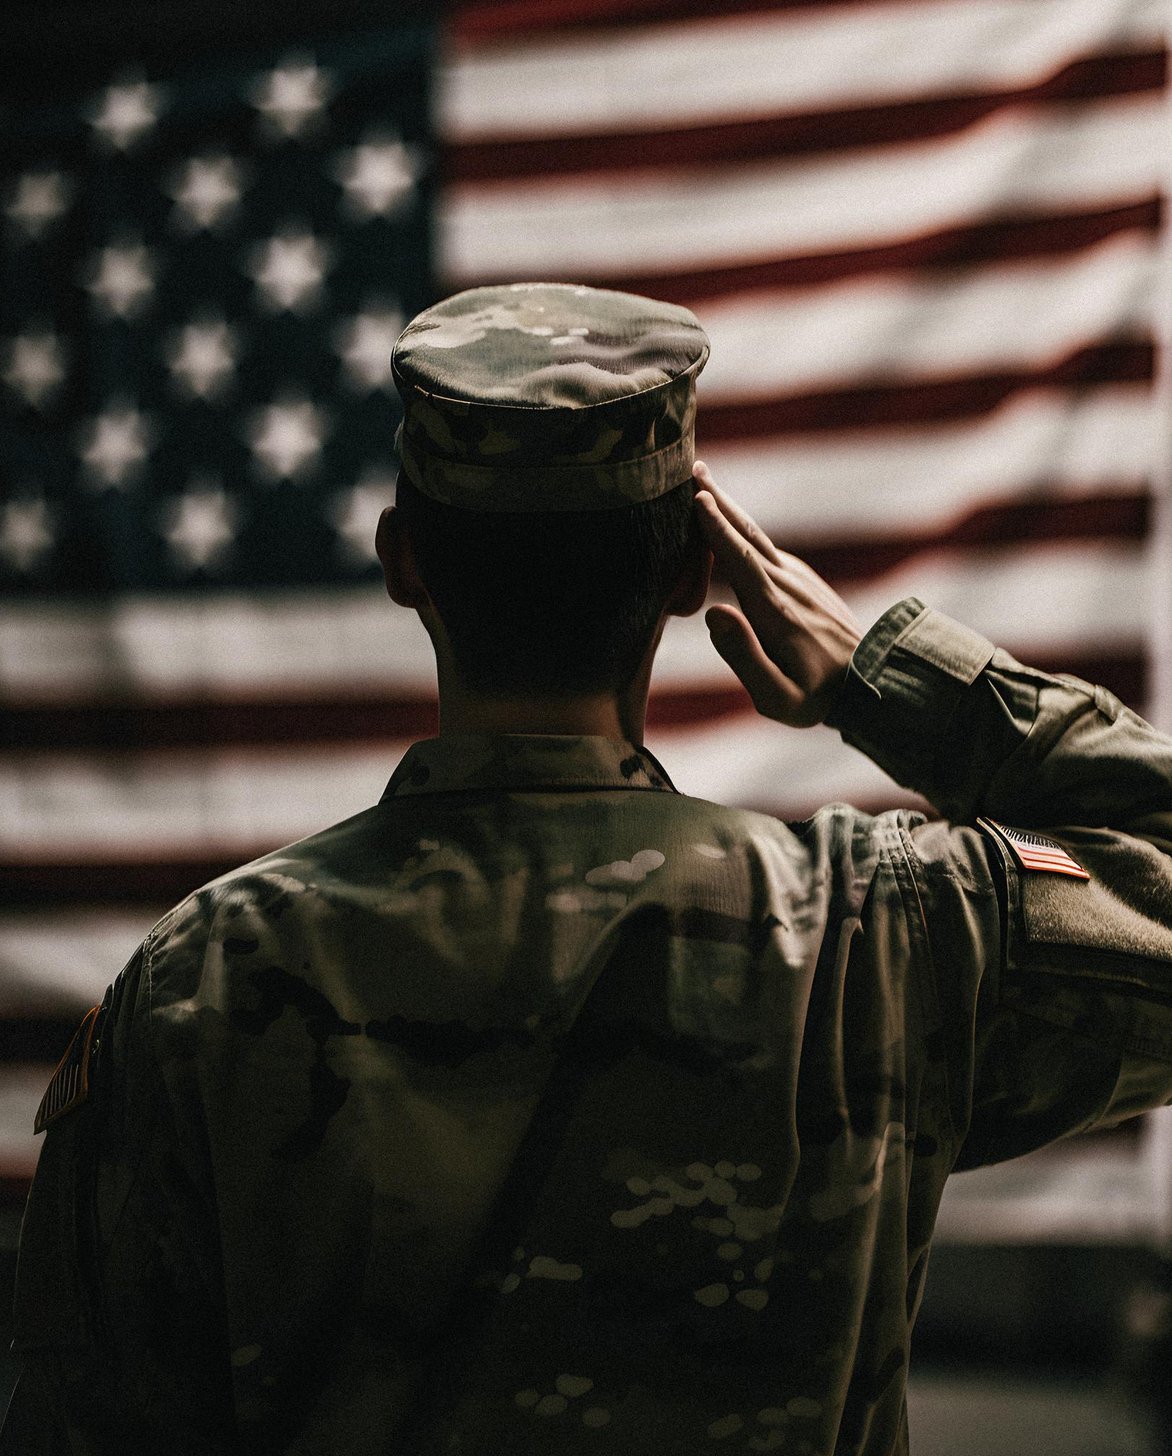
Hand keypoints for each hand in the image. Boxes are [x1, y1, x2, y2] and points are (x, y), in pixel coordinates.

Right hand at [692, 461, 861, 727]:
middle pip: (747, 534)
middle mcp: (787, 586)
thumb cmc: (815, 699)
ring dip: (728, 510)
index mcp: (774, 611)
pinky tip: (729, 527)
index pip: (739, 559)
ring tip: (704, 486)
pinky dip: (741, 531)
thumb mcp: (776, 698)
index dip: (715, 528)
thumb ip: (744, 657)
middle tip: (693, 468)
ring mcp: (798, 580)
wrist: (871, 686)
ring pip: (756, 537)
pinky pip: (765, 549)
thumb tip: (712, 613)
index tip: (696, 496)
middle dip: (719, 502)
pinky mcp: (803, 582)